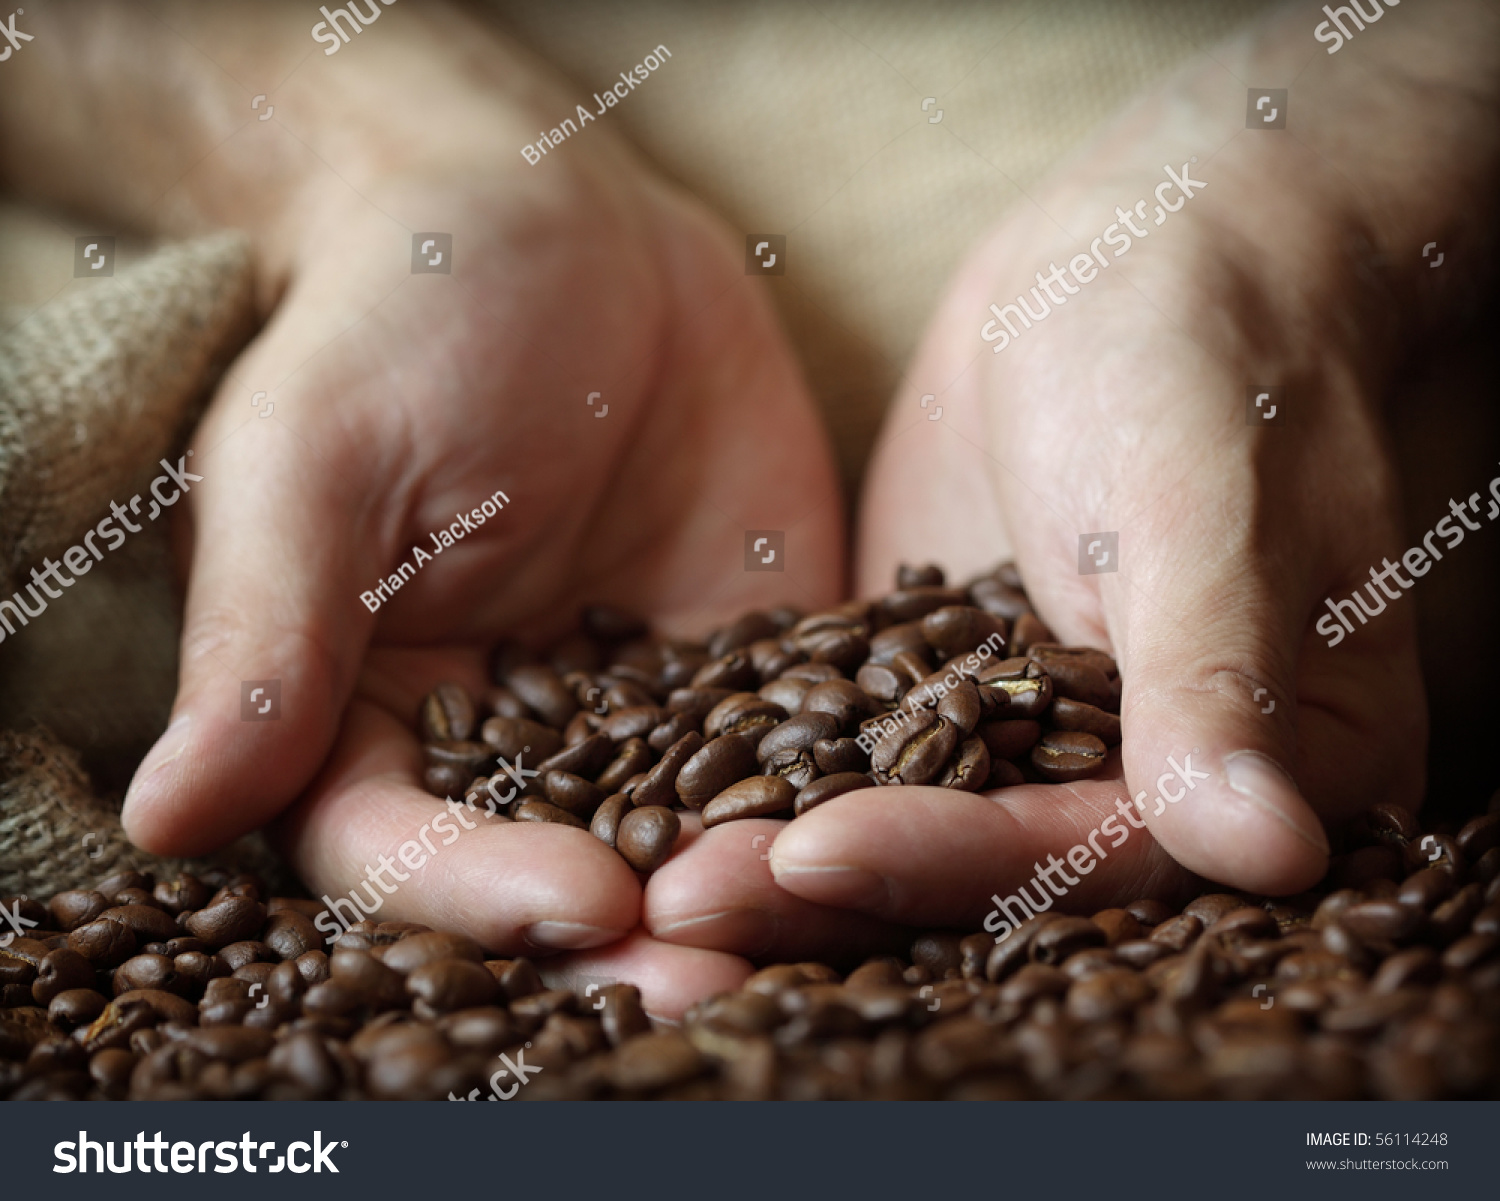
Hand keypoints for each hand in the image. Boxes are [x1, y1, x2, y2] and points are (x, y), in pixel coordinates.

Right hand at [80, 8, 845, 1014]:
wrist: (551, 225)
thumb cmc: (396, 324)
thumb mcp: (315, 466)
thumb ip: (265, 641)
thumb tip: (162, 817)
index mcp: (370, 722)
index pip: (406, 848)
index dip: (483, 893)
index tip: (580, 906)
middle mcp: (509, 747)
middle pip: (561, 875)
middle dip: (640, 939)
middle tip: (723, 985)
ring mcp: (644, 710)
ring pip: (696, 832)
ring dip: (761, 893)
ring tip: (833, 932)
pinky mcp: (754, 659)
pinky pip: (804, 740)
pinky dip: (852, 786)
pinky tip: (924, 824)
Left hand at [648, 0, 1498, 954]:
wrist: (1137, 254)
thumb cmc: (1204, 359)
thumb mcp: (1203, 507)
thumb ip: (1215, 677)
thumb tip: (1265, 856)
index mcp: (1265, 773)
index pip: (1086, 854)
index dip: (949, 864)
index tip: (809, 855)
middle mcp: (1140, 786)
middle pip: (978, 872)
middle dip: (829, 888)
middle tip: (676, 904)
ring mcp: (1030, 740)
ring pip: (902, 825)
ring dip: (774, 852)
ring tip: (644, 875)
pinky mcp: (940, 685)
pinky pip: (854, 747)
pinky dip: (768, 775)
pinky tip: (655, 792)